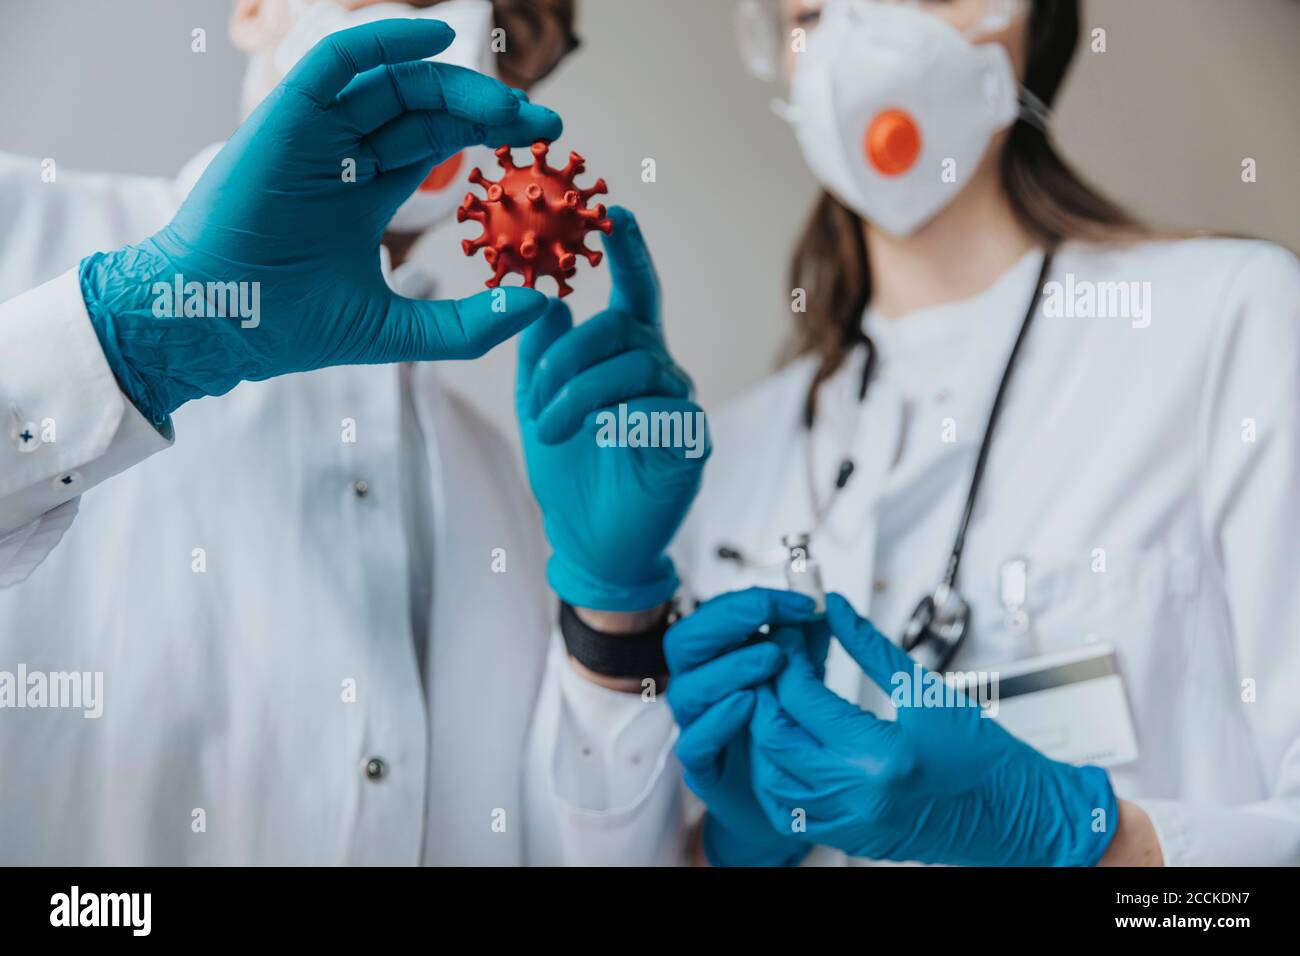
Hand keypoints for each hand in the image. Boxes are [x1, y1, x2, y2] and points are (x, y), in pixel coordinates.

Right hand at [80, 18, 560, 425]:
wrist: (220, 326)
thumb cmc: (292, 327)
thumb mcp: (398, 329)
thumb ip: (468, 324)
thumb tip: (541, 305)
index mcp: (368, 189)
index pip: (439, 138)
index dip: (490, 131)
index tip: (545, 142)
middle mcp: (345, 152)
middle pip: (426, 107)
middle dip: (489, 110)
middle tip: (545, 124)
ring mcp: (316, 131)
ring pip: (393, 82)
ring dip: (455, 84)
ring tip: (510, 106)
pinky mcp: (288, 118)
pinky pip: (337, 60)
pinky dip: (384, 41)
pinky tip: (438, 37)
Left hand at [515, 206, 706, 610]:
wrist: (587, 544)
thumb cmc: (570, 474)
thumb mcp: (540, 405)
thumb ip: (541, 354)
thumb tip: (546, 298)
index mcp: (627, 357)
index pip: (636, 292)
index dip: (630, 251)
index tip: (614, 211)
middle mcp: (660, 373)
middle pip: (623, 330)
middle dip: (568, 358)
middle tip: (535, 400)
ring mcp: (679, 407)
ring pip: (635, 367)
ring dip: (581, 394)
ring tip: (551, 427)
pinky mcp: (690, 443)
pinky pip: (661, 411)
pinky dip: (620, 420)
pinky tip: (604, 440)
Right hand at [664, 588, 827, 866]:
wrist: (782, 802)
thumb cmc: (786, 734)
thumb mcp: (802, 681)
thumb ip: (807, 644)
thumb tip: (829, 603)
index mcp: (716, 660)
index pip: (714, 615)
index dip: (751, 601)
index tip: (800, 602)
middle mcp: (699, 688)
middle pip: (685, 642)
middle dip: (728, 621)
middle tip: (773, 617)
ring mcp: (696, 728)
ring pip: (688, 690)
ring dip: (729, 668)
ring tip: (772, 658)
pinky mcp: (703, 769)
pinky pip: (694, 743)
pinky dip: (718, 720)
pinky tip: (748, 704)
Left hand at [748, 593, 1118, 865]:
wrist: (1021, 818)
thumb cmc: (986, 760)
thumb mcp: (928, 692)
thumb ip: (870, 647)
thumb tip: (836, 610)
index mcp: (878, 756)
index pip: (802, 698)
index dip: (788, 657)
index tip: (790, 633)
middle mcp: (856, 795)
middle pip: (774, 736)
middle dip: (765, 691)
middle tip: (775, 660)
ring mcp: (849, 823)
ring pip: (772, 778)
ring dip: (765, 736)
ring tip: (778, 700)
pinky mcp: (850, 839)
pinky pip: (790, 813)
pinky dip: (778, 778)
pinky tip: (787, 749)